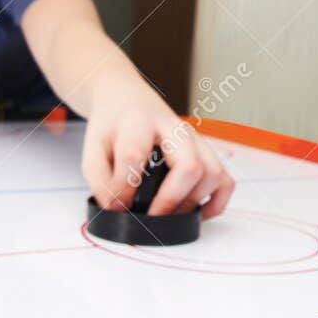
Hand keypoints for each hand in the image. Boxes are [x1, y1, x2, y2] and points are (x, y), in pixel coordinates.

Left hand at [81, 93, 233, 218]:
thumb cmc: (113, 125)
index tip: (117, 205)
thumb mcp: (92, 147)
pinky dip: (215, 202)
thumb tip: (118, 209)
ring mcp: (194, 139)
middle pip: (189, 165)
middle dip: (171, 200)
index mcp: (139, 122)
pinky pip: (225, 180)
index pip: (135, 155)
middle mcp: (173, 128)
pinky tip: (196, 213)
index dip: (124, 188)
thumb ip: (99, 180)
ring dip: (193, 202)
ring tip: (170, 215)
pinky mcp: (205, 151)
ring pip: (213, 173)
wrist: (126, 99)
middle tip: (151, 218)